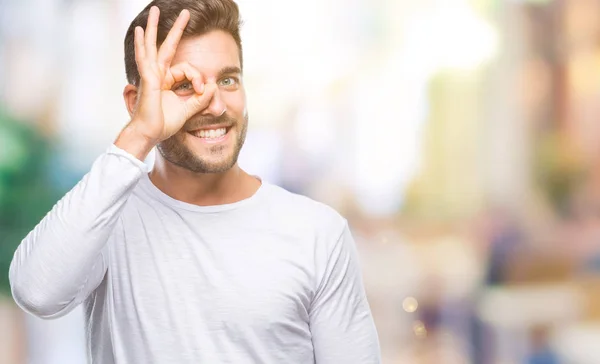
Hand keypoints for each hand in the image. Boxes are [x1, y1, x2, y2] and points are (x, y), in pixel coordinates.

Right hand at [130, 6, 215, 143]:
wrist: (150, 134)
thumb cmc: (164, 124)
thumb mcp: (189, 109)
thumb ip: (201, 99)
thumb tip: (214, 87)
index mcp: (167, 81)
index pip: (187, 69)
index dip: (198, 78)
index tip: (202, 90)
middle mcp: (157, 74)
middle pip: (167, 46)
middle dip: (175, 29)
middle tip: (184, 12)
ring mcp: (150, 75)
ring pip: (153, 46)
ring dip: (153, 27)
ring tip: (154, 10)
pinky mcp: (148, 80)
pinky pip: (146, 59)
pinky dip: (141, 44)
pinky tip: (138, 31)